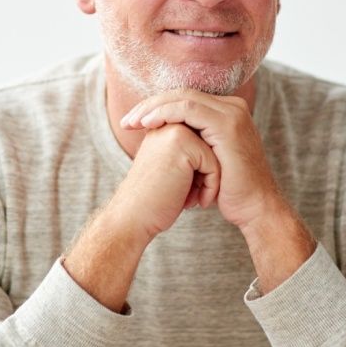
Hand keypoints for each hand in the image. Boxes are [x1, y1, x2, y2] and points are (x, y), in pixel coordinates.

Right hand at [62, 122, 219, 311]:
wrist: (130, 222)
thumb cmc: (150, 207)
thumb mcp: (170, 174)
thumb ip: (185, 155)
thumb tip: (211, 154)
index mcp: (163, 128)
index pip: (204, 144)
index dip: (201, 172)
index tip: (183, 194)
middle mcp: (166, 124)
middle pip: (212, 149)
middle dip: (207, 176)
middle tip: (188, 199)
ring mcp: (173, 131)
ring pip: (216, 155)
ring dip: (209, 182)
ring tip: (189, 201)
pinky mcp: (182, 145)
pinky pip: (215, 163)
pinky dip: (210, 187)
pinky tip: (192, 203)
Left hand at [120, 89, 278, 229]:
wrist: (254, 209)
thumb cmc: (228, 191)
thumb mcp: (207, 160)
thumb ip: (192, 142)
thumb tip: (163, 136)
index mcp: (227, 112)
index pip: (185, 98)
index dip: (156, 106)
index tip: (133, 122)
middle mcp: (232, 107)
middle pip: (182, 93)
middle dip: (150, 105)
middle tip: (127, 120)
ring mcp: (232, 113)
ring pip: (183, 97)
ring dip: (153, 108)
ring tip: (132, 122)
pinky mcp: (227, 125)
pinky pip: (189, 109)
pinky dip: (165, 113)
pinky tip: (148, 124)